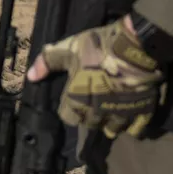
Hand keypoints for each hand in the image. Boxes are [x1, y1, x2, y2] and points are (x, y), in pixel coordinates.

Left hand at [26, 15, 164, 138]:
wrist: (135, 44)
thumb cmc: (98, 45)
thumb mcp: (68, 47)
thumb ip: (48, 62)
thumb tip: (30, 77)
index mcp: (78, 97)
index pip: (68, 117)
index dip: (70, 109)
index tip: (74, 102)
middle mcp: (98, 110)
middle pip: (91, 124)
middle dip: (90, 117)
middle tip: (93, 106)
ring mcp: (121, 112)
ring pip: (113, 129)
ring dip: (109, 123)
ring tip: (110, 112)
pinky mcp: (142, 110)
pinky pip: (135, 129)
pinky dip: (132, 125)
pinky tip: (129, 115)